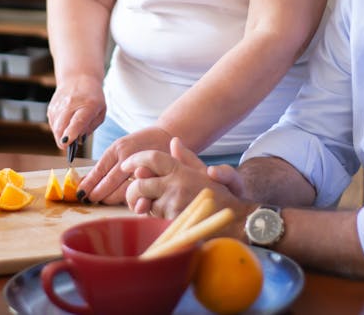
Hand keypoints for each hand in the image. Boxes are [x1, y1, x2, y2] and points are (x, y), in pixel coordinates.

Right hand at [47, 75, 105, 149]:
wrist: (78, 78)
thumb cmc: (92, 97)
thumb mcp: (100, 111)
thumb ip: (90, 127)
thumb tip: (78, 141)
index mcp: (88, 106)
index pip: (78, 121)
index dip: (71, 133)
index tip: (67, 142)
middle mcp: (71, 104)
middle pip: (61, 128)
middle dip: (63, 141)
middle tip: (70, 145)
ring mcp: (59, 105)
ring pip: (55, 129)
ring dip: (61, 135)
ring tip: (70, 129)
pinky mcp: (51, 108)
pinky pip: (52, 125)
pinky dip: (58, 128)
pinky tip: (65, 122)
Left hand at [77, 126, 172, 204]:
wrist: (164, 137)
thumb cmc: (139, 145)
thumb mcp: (121, 148)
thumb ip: (106, 164)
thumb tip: (85, 181)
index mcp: (118, 148)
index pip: (99, 170)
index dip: (89, 183)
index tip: (81, 193)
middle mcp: (130, 156)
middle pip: (109, 182)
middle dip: (98, 194)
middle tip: (89, 200)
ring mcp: (143, 166)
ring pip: (123, 189)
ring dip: (111, 198)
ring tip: (103, 201)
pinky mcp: (154, 175)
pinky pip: (138, 192)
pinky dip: (128, 199)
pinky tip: (121, 202)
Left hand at [123, 138, 249, 236]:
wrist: (238, 220)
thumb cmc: (222, 195)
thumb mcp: (206, 172)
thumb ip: (187, 158)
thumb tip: (174, 142)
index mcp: (181, 170)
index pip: (152, 158)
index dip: (135, 160)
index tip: (126, 165)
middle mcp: (176, 185)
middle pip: (140, 184)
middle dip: (133, 190)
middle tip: (136, 195)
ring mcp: (174, 204)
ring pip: (147, 204)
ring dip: (149, 207)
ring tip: (163, 207)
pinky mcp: (173, 222)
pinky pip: (155, 220)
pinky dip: (157, 220)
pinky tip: (171, 218)